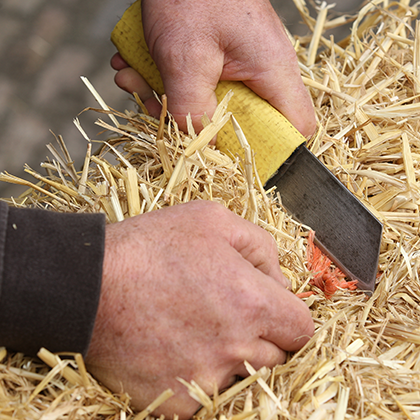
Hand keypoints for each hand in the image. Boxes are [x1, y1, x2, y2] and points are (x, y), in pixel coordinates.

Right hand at [86, 201, 313, 418]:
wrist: (88, 286)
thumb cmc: (149, 248)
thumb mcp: (212, 220)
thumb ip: (261, 246)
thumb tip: (279, 278)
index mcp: (251, 303)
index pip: (302, 329)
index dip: (287, 316)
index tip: (269, 309)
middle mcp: (234, 348)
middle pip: (276, 357)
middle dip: (260, 336)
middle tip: (225, 313)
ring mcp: (205, 381)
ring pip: (242, 377)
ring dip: (230, 357)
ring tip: (194, 328)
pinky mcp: (176, 404)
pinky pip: (206, 396)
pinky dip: (199, 376)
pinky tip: (174, 348)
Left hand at [112, 0, 315, 136]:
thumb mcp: (185, 57)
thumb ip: (191, 108)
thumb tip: (196, 144)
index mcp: (272, 72)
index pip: (295, 129)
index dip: (273, 153)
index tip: (233, 159)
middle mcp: (261, 73)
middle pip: (243, 125)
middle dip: (198, 125)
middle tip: (161, 112)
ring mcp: (239, 66)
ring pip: (211, 108)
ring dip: (168, 102)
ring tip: (136, 79)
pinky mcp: (217, 60)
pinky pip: (195, 87)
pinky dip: (162, 83)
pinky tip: (135, 66)